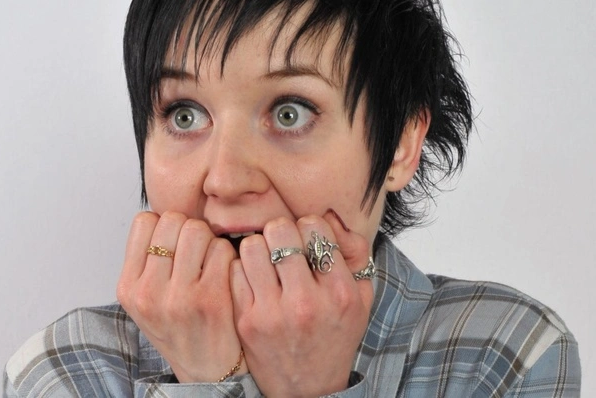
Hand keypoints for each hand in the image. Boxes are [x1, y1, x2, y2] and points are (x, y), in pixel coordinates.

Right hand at [116, 211, 246, 381]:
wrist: (206, 371)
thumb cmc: (180, 328)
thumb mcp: (147, 300)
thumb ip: (148, 261)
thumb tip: (165, 216)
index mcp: (129, 288)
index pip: (144, 221)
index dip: (164, 223)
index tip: (173, 240)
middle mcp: (149, 292)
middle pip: (173, 220)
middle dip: (189, 228)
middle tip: (196, 248)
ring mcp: (180, 296)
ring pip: (198, 229)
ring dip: (209, 239)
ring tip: (209, 260)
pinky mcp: (212, 299)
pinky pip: (222, 249)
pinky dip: (228, 255)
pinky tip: (225, 272)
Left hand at [230, 211, 373, 396]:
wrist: (309, 388)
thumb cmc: (335, 335)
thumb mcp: (361, 297)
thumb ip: (355, 252)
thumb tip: (328, 215)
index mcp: (340, 291)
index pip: (314, 227)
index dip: (308, 226)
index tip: (307, 241)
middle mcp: (307, 301)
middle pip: (280, 230)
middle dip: (280, 231)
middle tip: (282, 245)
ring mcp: (274, 312)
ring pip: (252, 246)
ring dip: (259, 247)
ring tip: (266, 261)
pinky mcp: (248, 321)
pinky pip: (235, 271)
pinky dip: (243, 269)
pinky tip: (254, 279)